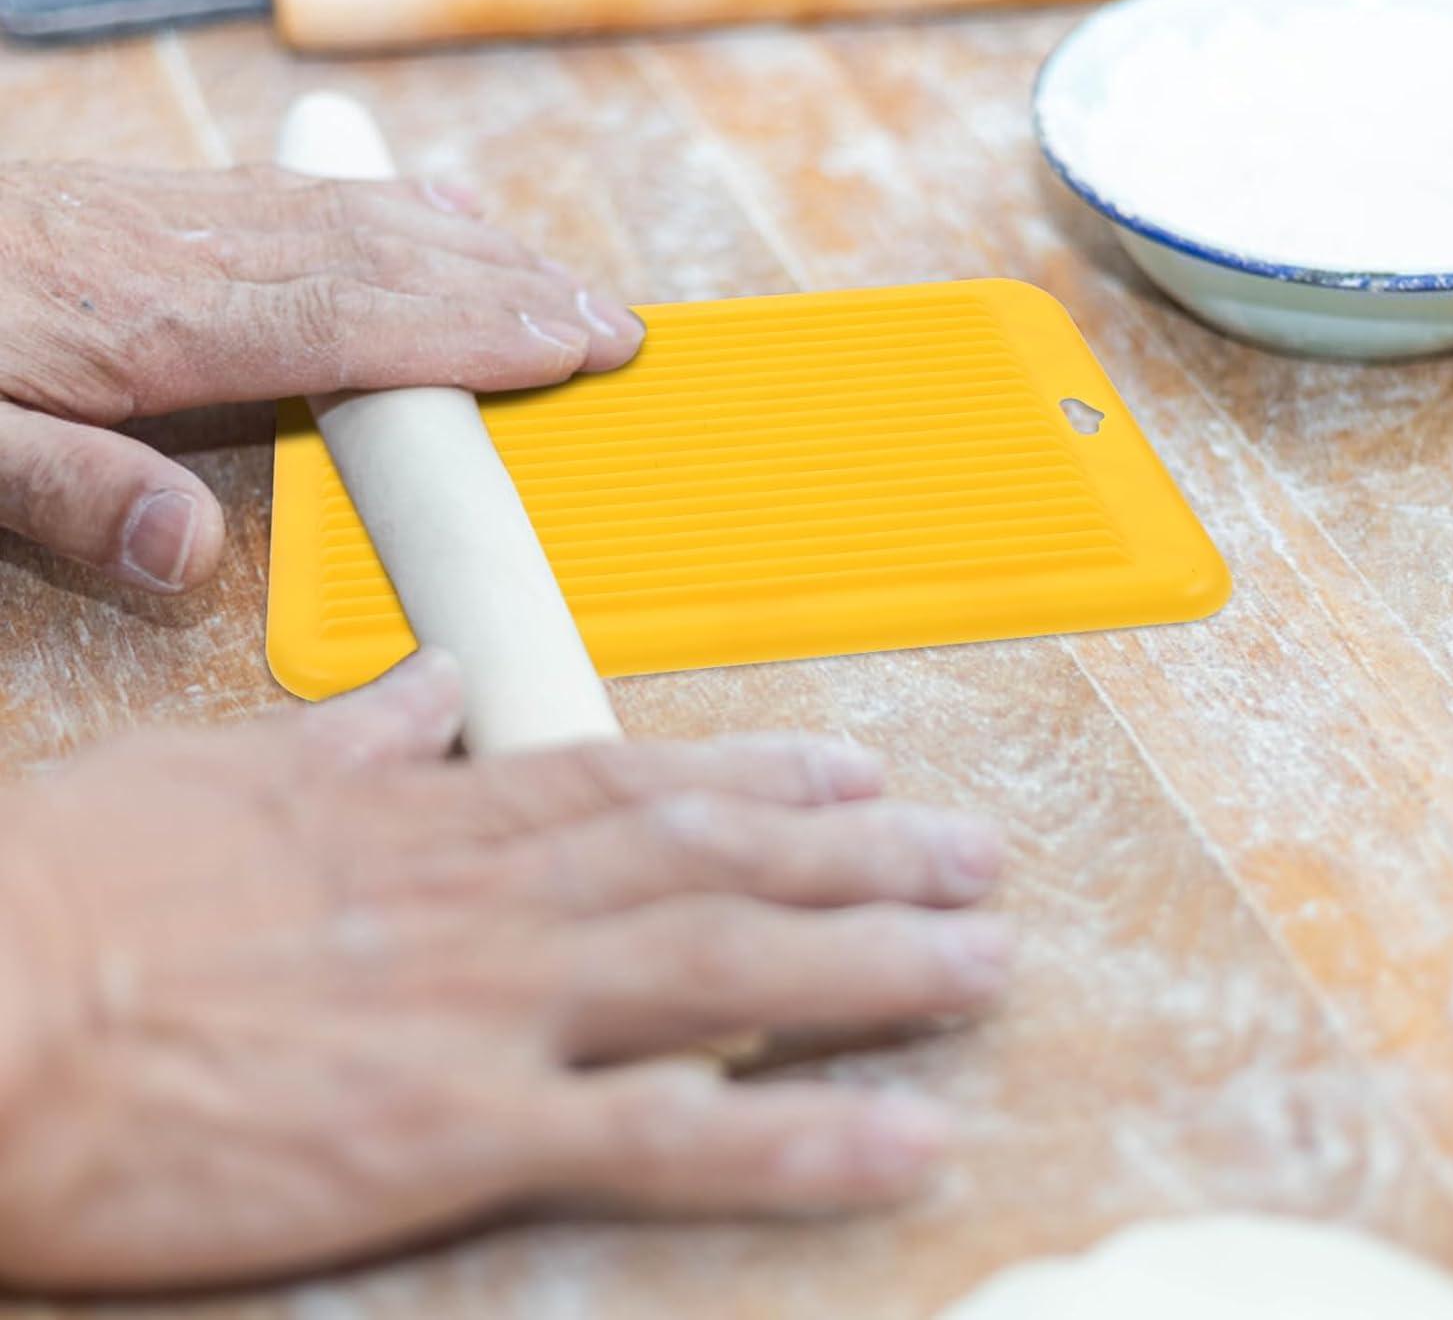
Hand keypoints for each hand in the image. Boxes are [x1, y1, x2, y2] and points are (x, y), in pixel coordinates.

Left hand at [0, 162, 642, 591]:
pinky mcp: (181, 206)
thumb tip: (194, 555)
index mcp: (151, 322)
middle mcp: (194, 256)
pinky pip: (318, 197)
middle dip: (514, 294)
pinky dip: (404, 206)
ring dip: (483, 253)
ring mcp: (193, 220)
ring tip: (571, 282)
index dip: (470, 336)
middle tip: (616, 326)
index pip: (348, 323)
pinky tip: (450, 212)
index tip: (568, 348)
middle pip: (387, 264)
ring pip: (368, 222)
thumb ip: (67, 496)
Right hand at [0, 652, 1008, 1292]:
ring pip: (726, 972)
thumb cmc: (82, 888)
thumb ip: (359, 737)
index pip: (639, 780)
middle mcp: (493, 893)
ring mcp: (489, 1006)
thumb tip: (434, 695)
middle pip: (716, 865)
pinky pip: (663, 1138)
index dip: (763, 779)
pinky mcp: (453, 1131)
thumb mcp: (227, 774)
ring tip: (980, 962)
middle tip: (970, 855)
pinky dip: (792, 1139)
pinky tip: (898, 1139)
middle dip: (860, 860)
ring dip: (870, 965)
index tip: (852, 772)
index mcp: (436, 810)